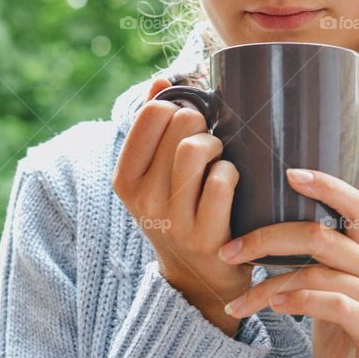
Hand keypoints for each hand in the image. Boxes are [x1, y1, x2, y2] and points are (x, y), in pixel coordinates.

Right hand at [112, 78, 251, 336]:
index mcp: (126, 179)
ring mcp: (174, 220)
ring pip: (198, 148)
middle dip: (202, 122)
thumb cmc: (181, 209)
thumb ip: (154, 128)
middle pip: (180, 124)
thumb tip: (162, 80)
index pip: (152, 112)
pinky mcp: (206, 237)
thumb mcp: (155, 175)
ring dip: (218, 145)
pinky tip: (230, 184)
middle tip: (208, 139)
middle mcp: (144, 199)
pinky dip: (232, 173)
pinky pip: (223, 180)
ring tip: (219, 158)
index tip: (186, 123)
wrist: (198, 277)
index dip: (178, 107)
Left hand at [218, 169, 358, 357]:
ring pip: (319, 274)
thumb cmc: (343, 330)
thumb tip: (266, 227)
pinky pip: (337, 305)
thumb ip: (316, 258)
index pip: (357, 204)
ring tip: (241, 299)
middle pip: (324, 236)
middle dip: (269, 238)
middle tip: (231, 250)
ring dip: (270, 284)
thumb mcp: (330, 287)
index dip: (327, 185)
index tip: (289, 173)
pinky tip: (275, 307)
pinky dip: (300, 301)